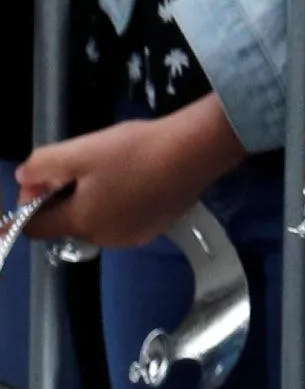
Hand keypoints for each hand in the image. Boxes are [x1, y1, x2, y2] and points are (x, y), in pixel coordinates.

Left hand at [19, 101, 246, 251]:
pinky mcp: (158, 228)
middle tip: (86, 164)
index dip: (29, 204)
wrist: (197, 150)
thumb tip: (23, 178)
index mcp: (80, 222)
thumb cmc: (136, 150)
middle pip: (69, 222)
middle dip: (68, 197)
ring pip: (98, 221)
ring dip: (97, 200)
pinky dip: (124, 203)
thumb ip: (43, 164)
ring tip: (118, 168)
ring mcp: (134, 236)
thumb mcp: (81, 150)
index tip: (45, 178)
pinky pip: (126, 219)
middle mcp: (103, 238)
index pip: (33, 228)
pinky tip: (141, 178)